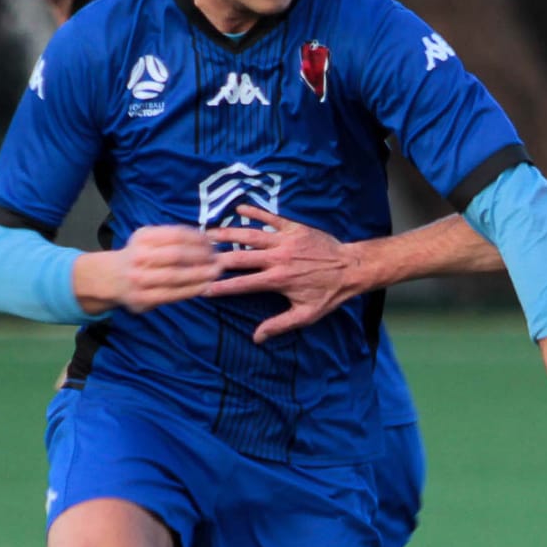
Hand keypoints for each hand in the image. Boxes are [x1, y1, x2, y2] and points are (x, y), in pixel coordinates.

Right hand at [76, 226, 225, 312]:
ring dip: (201, 274)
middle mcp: (138, 255)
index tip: (213, 243)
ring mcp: (139, 278)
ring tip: (217, 272)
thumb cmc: (139, 257)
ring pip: (176, 276)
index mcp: (142, 237)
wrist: (110, 279)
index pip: (176, 235)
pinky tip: (206, 286)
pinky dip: (193, 290)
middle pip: (177, 254)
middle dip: (203, 257)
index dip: (199, 239)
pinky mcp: (143, 298)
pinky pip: (173, 294)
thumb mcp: (149, 240)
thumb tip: (209, 240)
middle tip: (220, 259)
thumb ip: (172, 238)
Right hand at [206, 207, 358, 341]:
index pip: (242, 284)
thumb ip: (280, 325)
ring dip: (227, 233)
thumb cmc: (329, 294)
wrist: (351, 268)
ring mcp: (284, 240)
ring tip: (207, 233)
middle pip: (239, 256)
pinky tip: (238, 208)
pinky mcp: (293, 227)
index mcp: (277, 280)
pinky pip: (269, 217)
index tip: (202, 288)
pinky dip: (254, 211)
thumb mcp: (307, 314)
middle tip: (195, 255)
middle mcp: (277, 258)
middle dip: (215, 256)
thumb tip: (257, 338)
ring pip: (249, 234)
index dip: (221, 287)